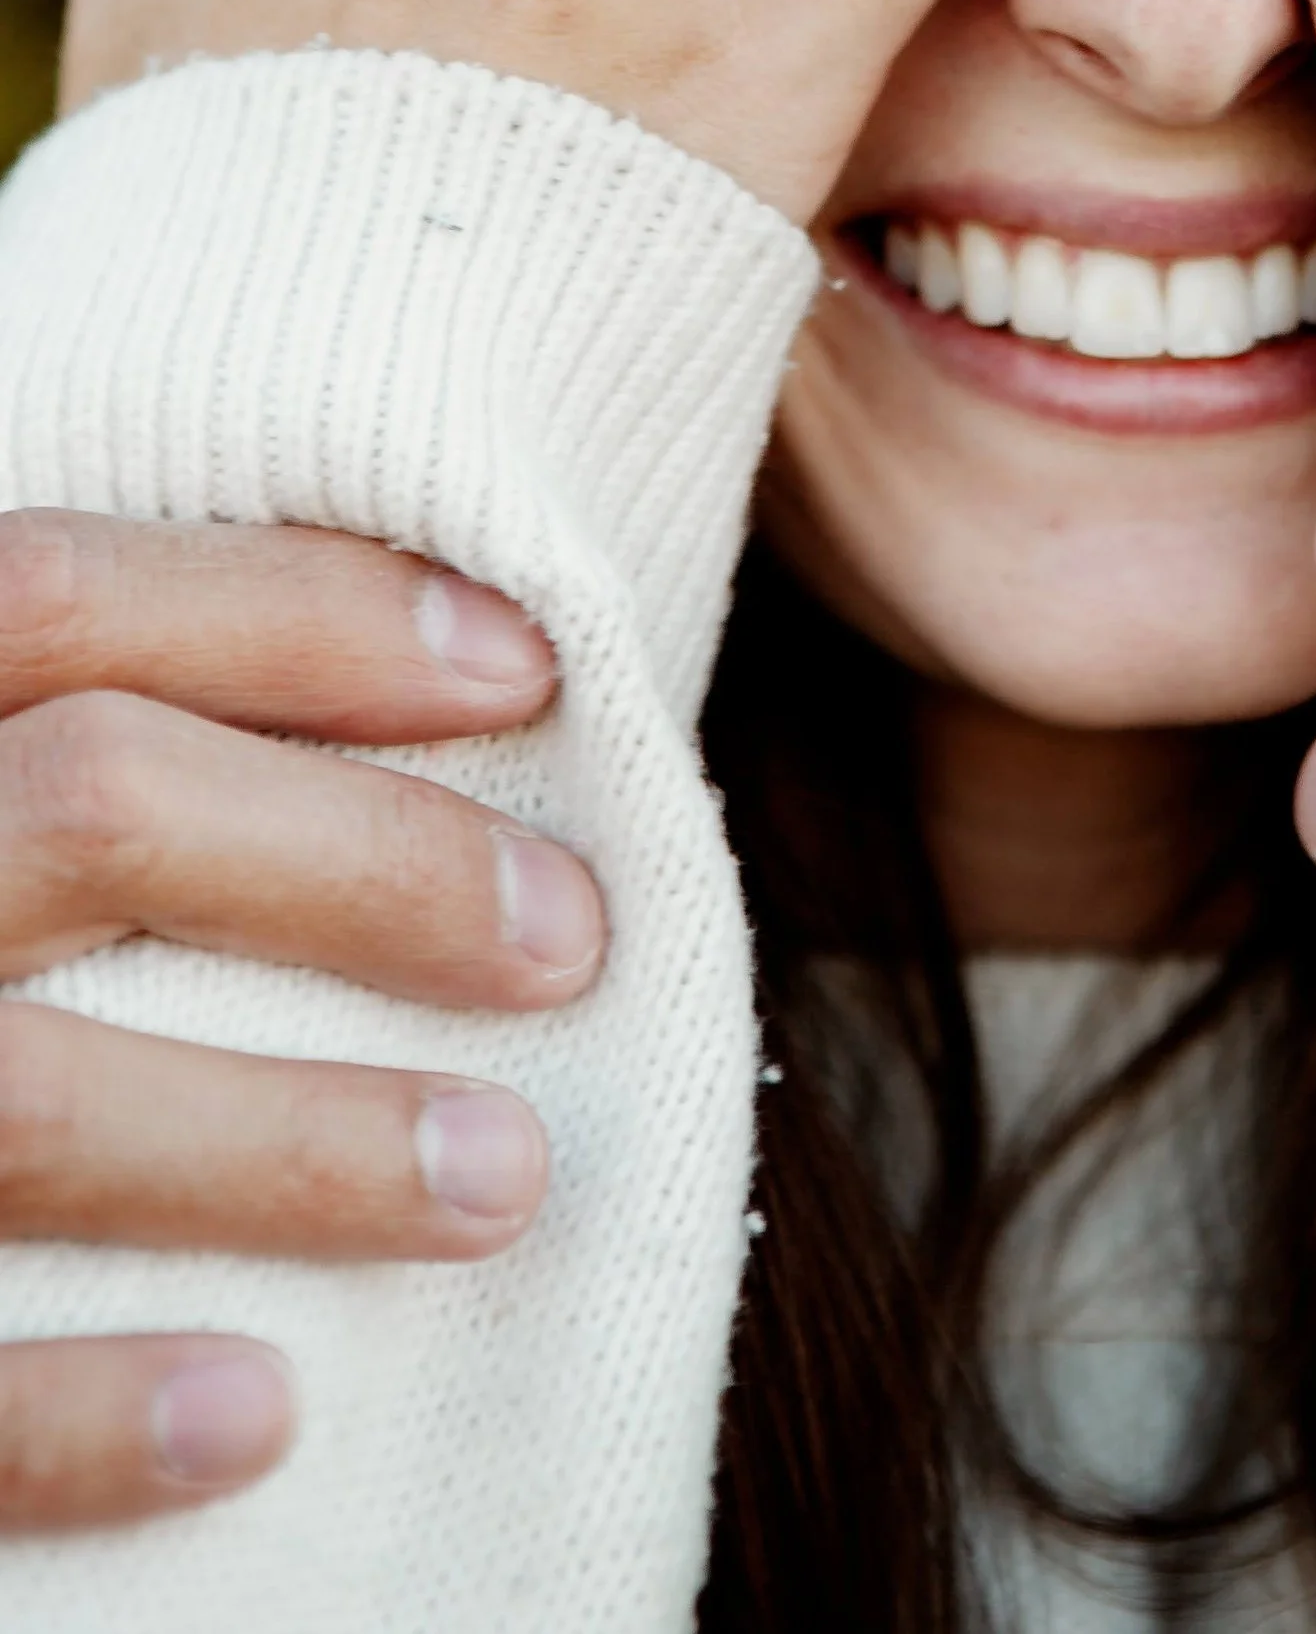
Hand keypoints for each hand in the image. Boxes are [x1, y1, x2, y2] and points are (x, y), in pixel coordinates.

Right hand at [0, 512, 587, 1527]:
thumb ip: (62, 721)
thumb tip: (426, 674)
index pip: (63, 597)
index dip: (306, 617)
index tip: (529, 666)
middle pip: (94, 805)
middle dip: (368, 864)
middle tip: (569, 934)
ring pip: (33, 1104)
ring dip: (296, 1144)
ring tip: (502, 1176)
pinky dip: (89, 1412)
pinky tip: (263, 1412)